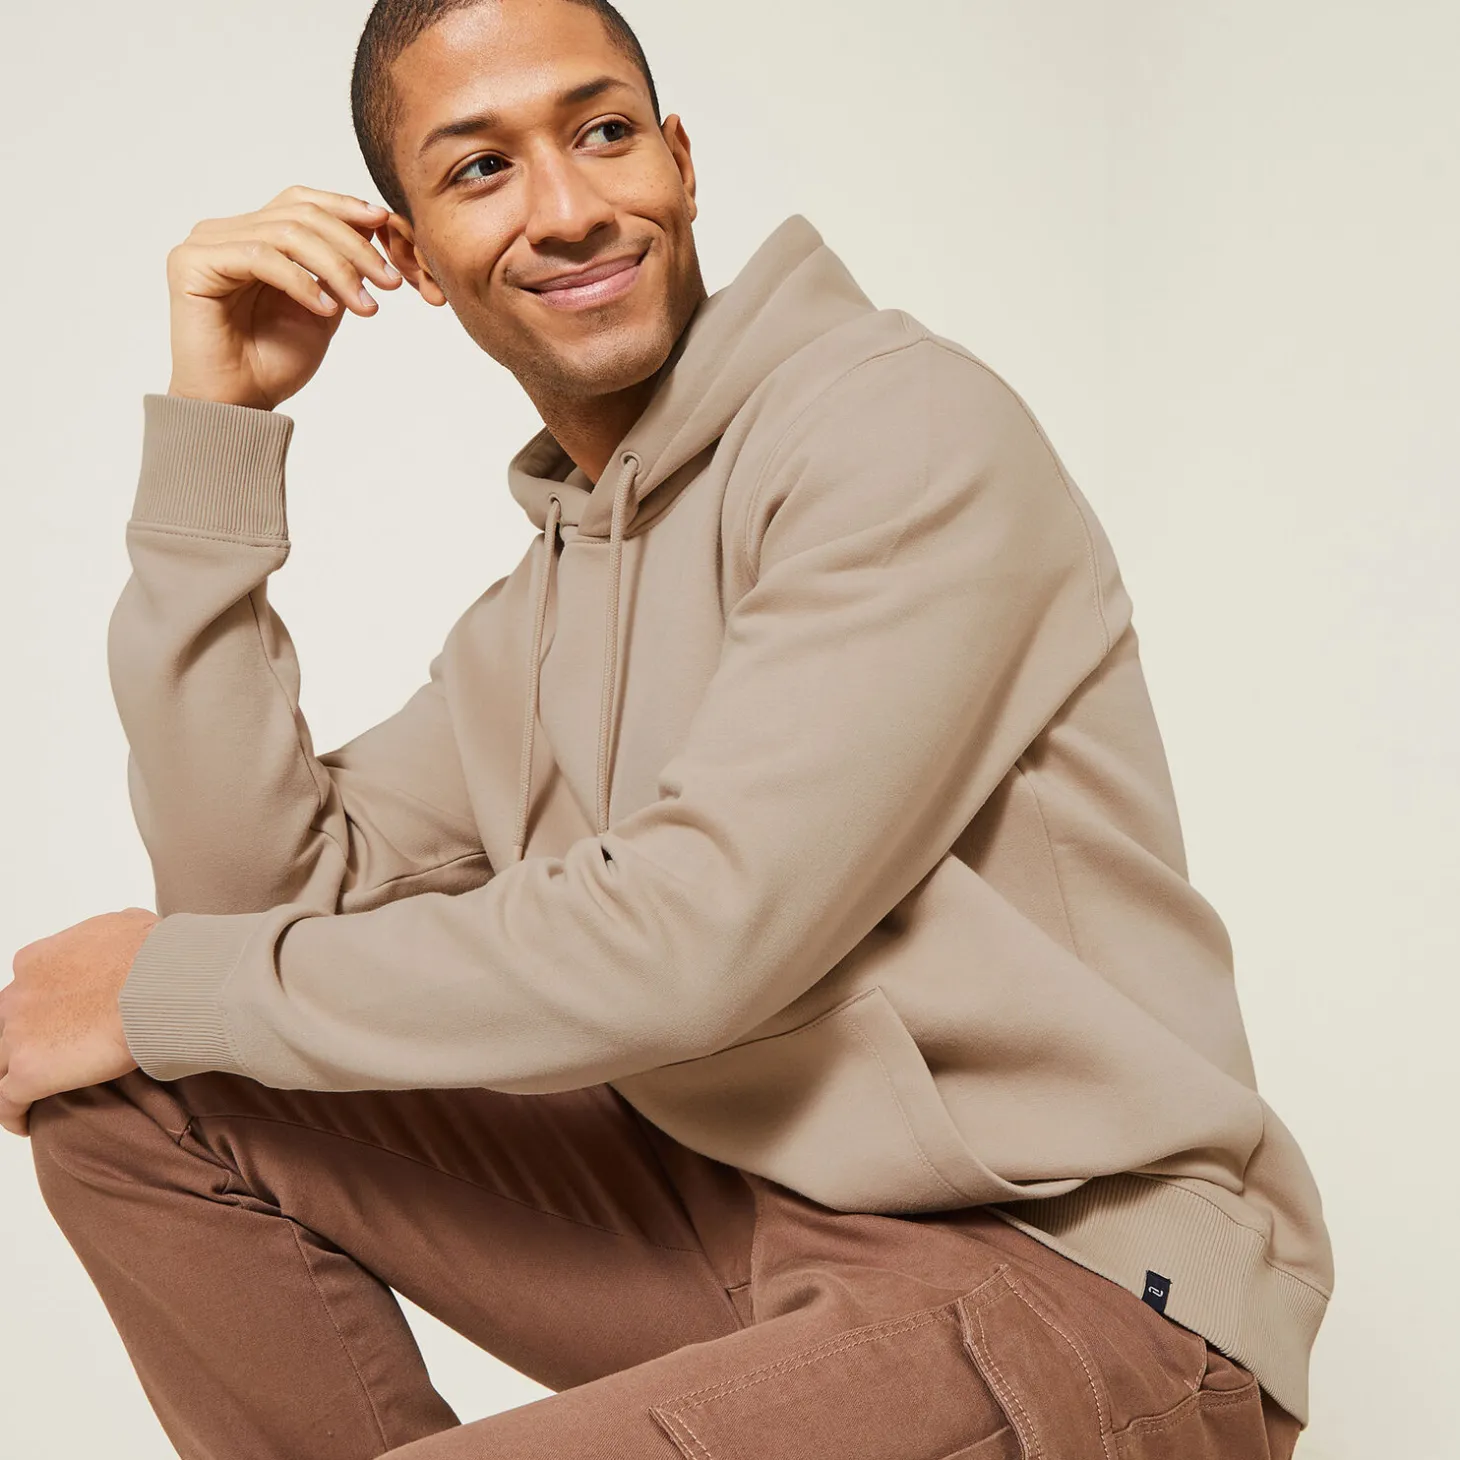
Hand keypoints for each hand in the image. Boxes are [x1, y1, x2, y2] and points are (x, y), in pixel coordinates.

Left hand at [0, 907, 159, 1137]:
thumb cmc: (155, 955)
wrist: (162, 983)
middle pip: (5, 1027)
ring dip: (12, 1076)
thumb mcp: (131, 926)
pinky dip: (12, 1114)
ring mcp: (19, 1034)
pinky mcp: (29, 1071)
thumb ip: (115, 934)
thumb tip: (132, 941)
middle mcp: (20, 995)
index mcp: (37, 960)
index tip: (60, 1021)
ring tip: (31, 1093)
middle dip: (23, 1041)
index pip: (25, 991)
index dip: (41, 1009)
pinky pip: (5, 1101)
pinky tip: (24, 1122)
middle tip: (50, 1057)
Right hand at [164, 184, 406, 410]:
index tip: (385, 224)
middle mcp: (227, 233)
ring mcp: (207, 245)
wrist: (239, 404)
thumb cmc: (272, 363)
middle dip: (353, 246)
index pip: (301, 202)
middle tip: (388, 282)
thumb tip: (371, 229)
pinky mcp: (191, 263)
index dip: (345, 207)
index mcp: (253, 236)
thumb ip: (337, 270)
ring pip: (286, 234)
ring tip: (364, 304)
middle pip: (300, 215)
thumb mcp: (322, 309)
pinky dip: (300, 281)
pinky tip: (323, 309)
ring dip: (336, 268)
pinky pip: (260, 258)